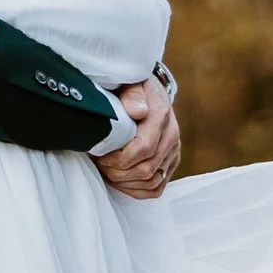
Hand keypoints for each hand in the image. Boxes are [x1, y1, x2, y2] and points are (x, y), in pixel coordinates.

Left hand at [97, 73, 179, 199]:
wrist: (148, 91)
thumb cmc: (132, 87)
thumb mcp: (130, 82)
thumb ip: (132, 95)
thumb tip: (137, 110)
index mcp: (161, 115)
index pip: (144, 148)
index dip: (118, 158)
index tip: (100, 154)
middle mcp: (172, 135)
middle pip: (146, 169)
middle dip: (117, 172)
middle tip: (99, 163)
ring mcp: (173, 150)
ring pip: (152, 182)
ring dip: (125, 183)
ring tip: (107, 171)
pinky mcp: (171, 162)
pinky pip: (157, 188)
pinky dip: (136, 190)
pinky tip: (120, 181)